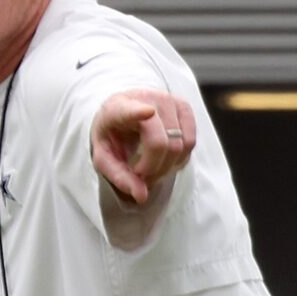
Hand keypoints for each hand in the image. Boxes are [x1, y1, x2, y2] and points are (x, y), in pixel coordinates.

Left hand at [91, 88, 195, 205]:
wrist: (121, 112)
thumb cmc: (111, 136)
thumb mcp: (105, 159)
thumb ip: (120, 177)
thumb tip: (142, 196)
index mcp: (117, 109)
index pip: (129, 110)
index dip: (138, 112)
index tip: (148, 112)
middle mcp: (146, 99)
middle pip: (161, 144)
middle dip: (153, 170)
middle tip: (142, 177)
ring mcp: (168, 100)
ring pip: (180, 144)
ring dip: (168, 167)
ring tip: (152, 169)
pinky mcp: (184, 106)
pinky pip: (191, 141)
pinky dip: (180, 159)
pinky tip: (166, 160)